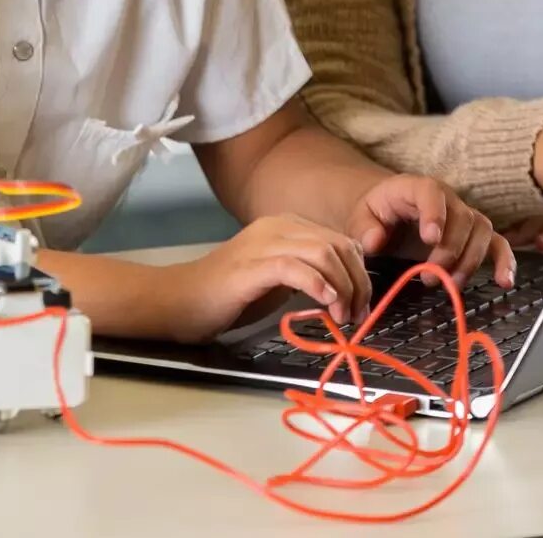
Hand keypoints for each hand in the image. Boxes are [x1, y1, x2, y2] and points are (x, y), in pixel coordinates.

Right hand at [165, 214, 372, 342]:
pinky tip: (326, 303)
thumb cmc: (227, 295)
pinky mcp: (250, 266)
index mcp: (286, 226)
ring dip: (342, 286)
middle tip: (358, 316)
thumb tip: (346, 290)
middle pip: (337, 245)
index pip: (340, 240)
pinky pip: (294, 267)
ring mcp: (262, 243)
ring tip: (343, 316)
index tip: (363, 306)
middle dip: (357, 282)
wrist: (180, 300)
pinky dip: (317, 284)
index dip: (360, 274)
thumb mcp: (279, 280)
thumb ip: (309, 274)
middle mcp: (277, 227)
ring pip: (322, 252)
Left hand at [347, 174, 514, 289]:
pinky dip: (504, 261)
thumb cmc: (375, 214)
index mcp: (416, 187)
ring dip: (470, 261)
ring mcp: (464, 216)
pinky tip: (505, 281)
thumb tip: (375, 241)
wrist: (387, 213)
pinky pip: (497, 243)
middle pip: (462, 218)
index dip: (435, 214)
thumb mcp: (360, 218)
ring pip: (482, 232)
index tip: (430, 238)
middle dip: (450, 250)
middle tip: (430, 277)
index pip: (431, 192)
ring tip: (450, 283)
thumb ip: (363, 229)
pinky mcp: (474, 236)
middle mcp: (447, 198)